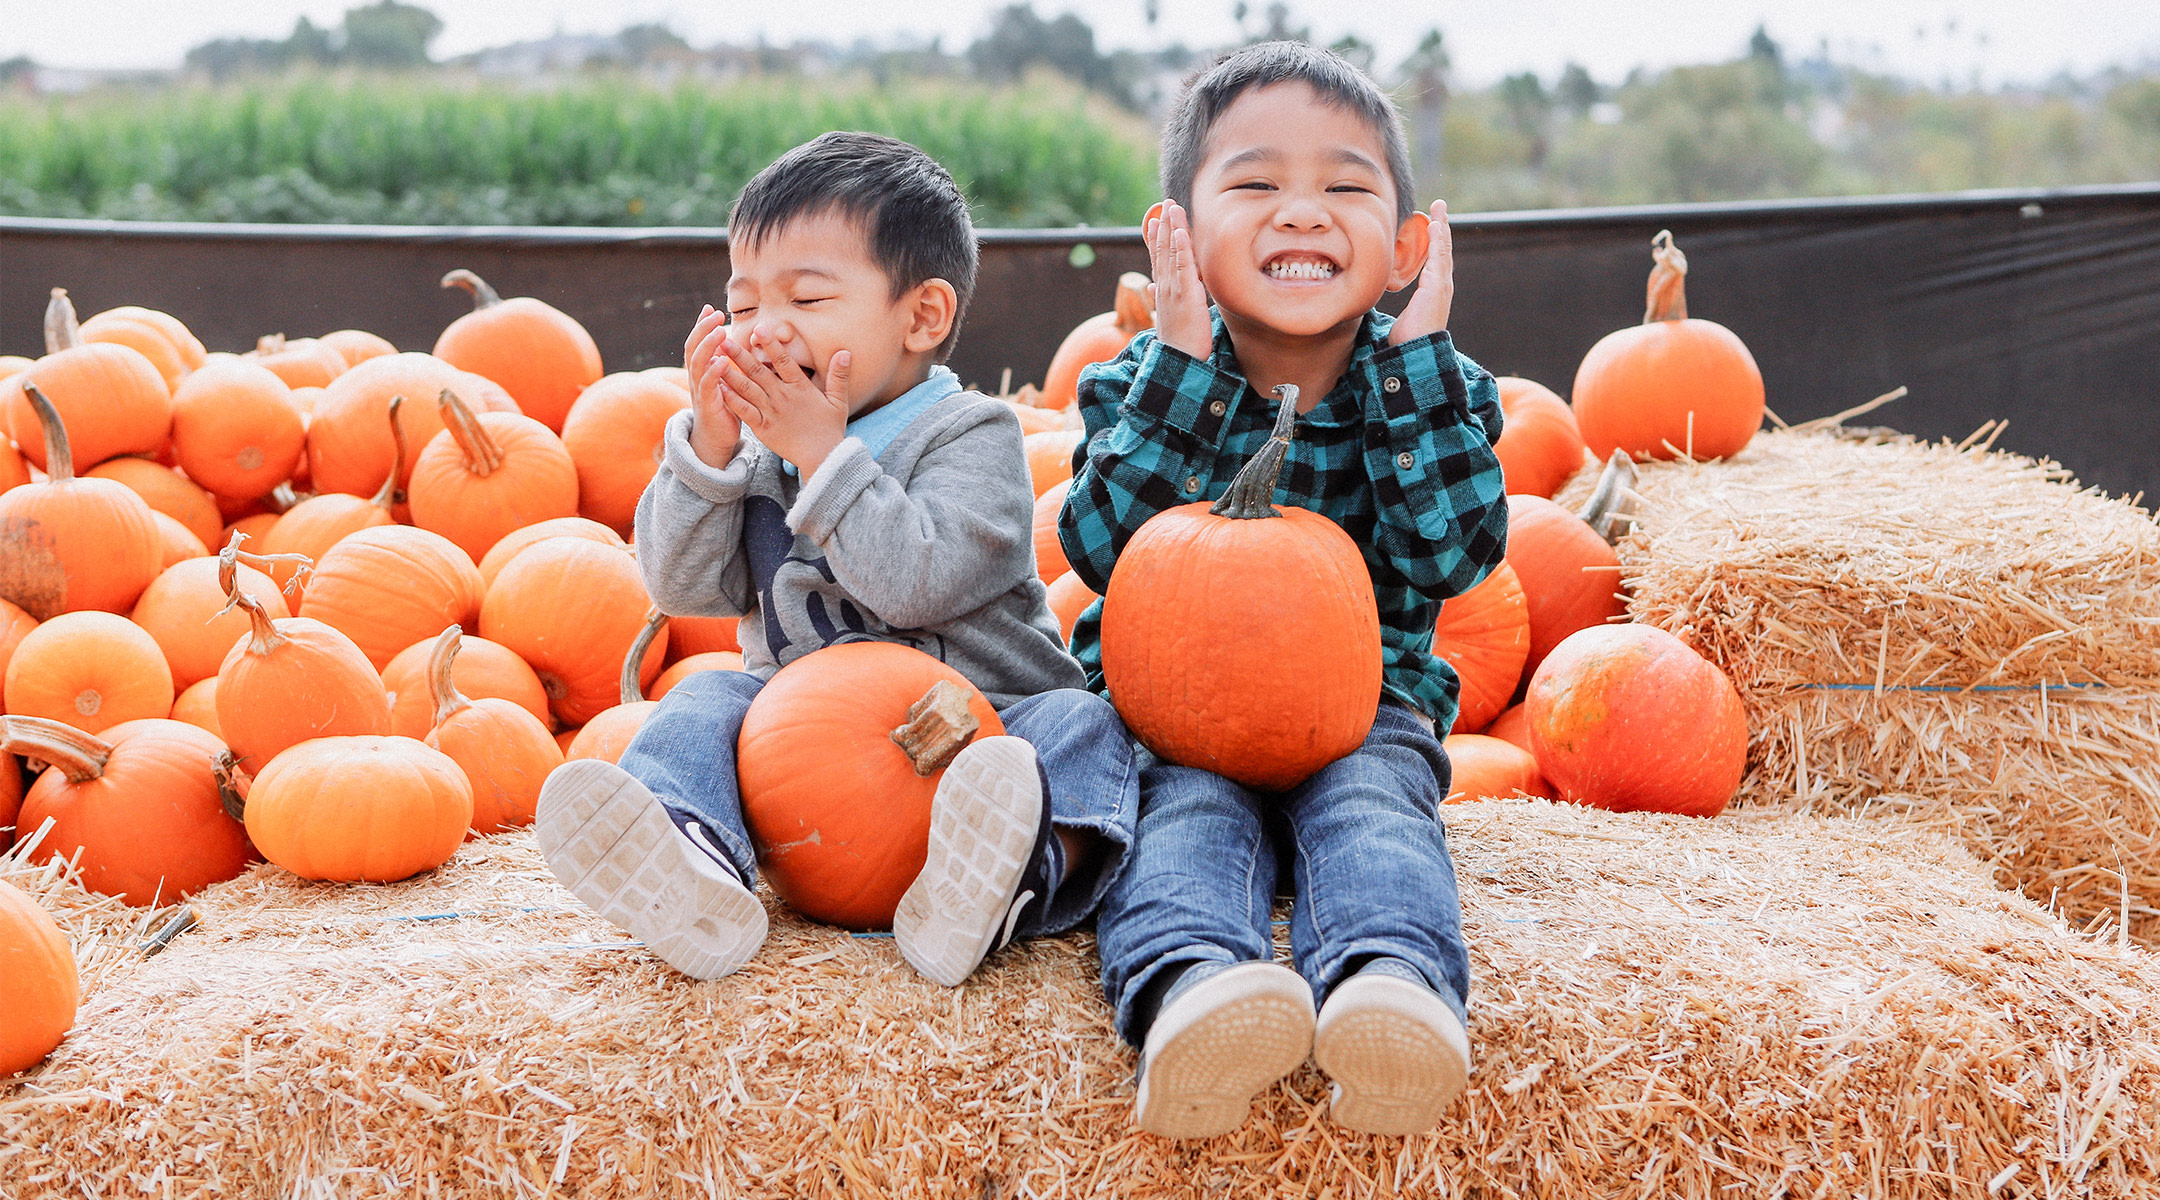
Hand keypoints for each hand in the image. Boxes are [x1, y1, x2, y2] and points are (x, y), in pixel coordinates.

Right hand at [684, 304, 740, 466]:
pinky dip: (714, 373)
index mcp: (700, 372)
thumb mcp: (723, 382)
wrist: (716, 442)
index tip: (710, 308)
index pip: (696, 343)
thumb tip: (729, 341)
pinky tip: (722, 361)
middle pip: (693, 349)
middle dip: (703, 329)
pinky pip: (708, 388)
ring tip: (719, 331)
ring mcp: (700, 393)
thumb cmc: (723, 409)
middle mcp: (696, 379)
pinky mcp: (708, 407)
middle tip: (715, 314)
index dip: (701, 325)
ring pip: (698, 364)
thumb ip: (723, 363)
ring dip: (708, 346)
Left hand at [712, 329, 851, 478]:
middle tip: (723, 339)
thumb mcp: (839, 401)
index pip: (784, 361)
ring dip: (730, 372)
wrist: (822, 458)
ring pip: (747, 388)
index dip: (771, 344)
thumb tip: (845, 352)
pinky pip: (744, 411)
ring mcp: (771, 412)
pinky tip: (718, 388)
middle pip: (758, 371)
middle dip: (740, 354)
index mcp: (800, 388)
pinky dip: (731, 399)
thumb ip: (839, 376)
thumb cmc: (830, 430)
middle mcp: (782, 397)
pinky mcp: (763, 427)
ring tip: (714, 358)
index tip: (759, 328)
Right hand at [1145, 200, 1212, 359]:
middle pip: (1162, 249)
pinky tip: (1179, 231)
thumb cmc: (1178, 342)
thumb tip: (1150, 287)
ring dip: (1171, 227)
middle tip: (1166, 203)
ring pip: (1170, 252)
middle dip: (1163, 224)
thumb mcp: (1167, 316)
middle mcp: (1164, 286)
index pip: (1157, 258)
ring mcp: (1174, 289)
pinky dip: (1181, 248)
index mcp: (1162, 290)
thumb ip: (1160, 297)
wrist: (1179, 362)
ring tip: (1171, 207)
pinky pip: (1183, 267)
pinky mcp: (1187, 295)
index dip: (1155, 237)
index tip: (1154, 219)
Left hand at [1389, 200, 1453, 345]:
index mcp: (1434, 290)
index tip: (1432, 221)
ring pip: (1443, 250)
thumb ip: (1401, 305)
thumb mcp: (1404, 314)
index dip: (1435, 239)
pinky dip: (1438, 241)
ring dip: (1442, 227)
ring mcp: (1441, 286)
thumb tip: (1383, 296)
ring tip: (1439, 209)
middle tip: (1439, 206)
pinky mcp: (1437, 288)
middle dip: (1442, 226)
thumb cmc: (1407, 338)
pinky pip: (1439, 258)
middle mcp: (1441, 285)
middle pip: (1443, 249)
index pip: (1436, 258)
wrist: (1415, 353)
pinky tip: (1436, 226)